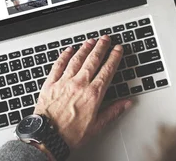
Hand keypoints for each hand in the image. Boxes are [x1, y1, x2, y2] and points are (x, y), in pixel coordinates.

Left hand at [34, 35, 132, 149]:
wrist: (48, 137)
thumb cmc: (71, 134)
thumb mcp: (97, 126)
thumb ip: (113, 111)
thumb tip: (126, 103)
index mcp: (93, 94)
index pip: (107, 70)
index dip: (114, 57)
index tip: (118, 49)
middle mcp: (79, 84)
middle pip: (93, 60)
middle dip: (101, 47)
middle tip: (106, 38)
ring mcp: (64, 82)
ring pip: (76, 59)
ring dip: (85, 48)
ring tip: (90, 41)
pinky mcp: (50, 84)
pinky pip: (58, 65)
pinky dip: (64, 56)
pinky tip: (68, 50)